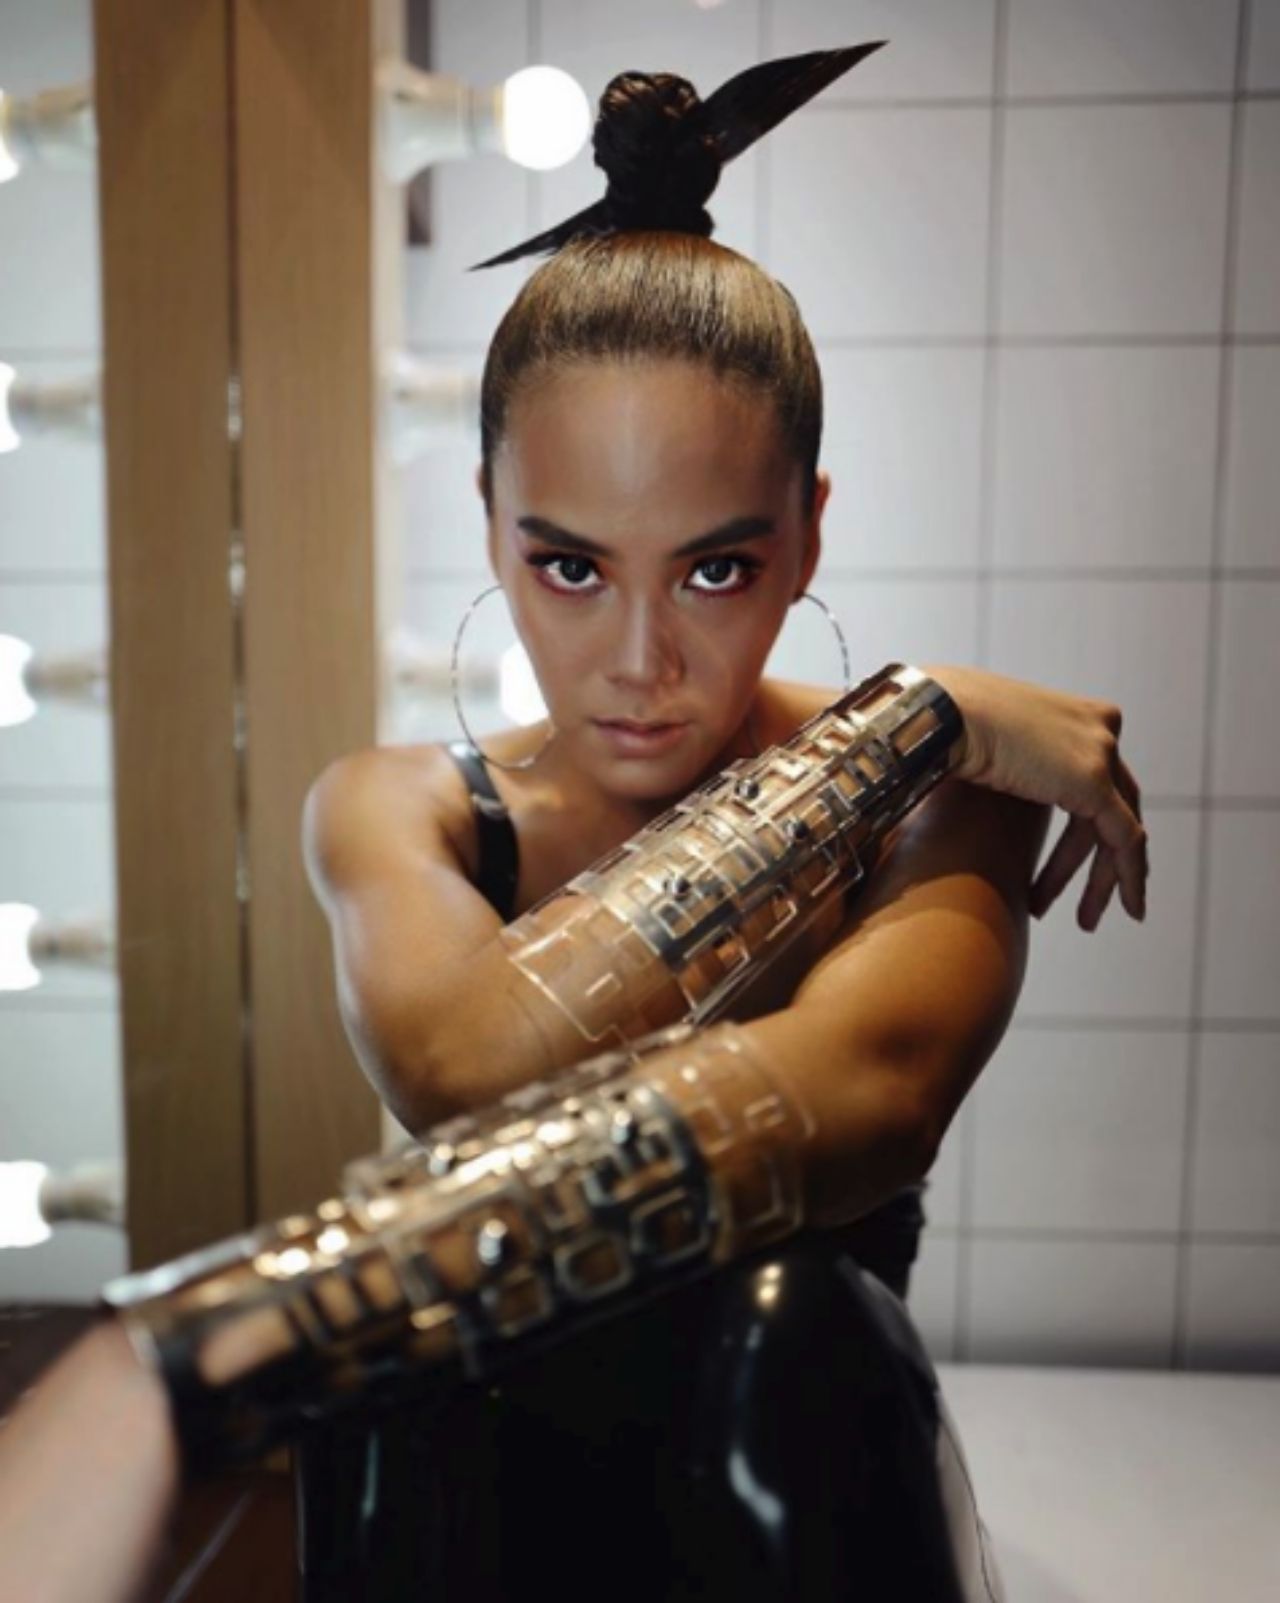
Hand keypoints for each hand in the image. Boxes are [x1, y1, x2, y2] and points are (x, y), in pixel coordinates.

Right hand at [924, 664, 1148, 930]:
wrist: (939, 714)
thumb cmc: (941, 729)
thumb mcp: (986, 746)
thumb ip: (1007, 767)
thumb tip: (984, 791)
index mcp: (1075, 716)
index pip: (1098, 782)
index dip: (1090, 830)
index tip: (1071, 867)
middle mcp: (1098, 728)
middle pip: (1113, 808)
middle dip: (1098, 863)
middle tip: (1084, 908)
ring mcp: (1100, 751)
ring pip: (1121, 828)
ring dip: (1103, 880)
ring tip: (1084, 922)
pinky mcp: (1094, 780)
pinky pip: (1125, 839)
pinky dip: (1129, 876)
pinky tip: (1127, 908)